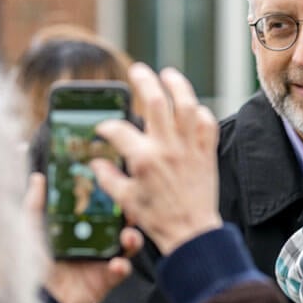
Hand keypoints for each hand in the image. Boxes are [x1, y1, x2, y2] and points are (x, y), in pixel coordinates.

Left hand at [24, 173, 142, 302]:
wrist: (30, 295)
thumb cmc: (26, 262)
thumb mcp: (29, 228)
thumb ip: (35, 204)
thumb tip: (38, 177)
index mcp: (77, 227)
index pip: (100, 208)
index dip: (110, 198)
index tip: (116, 184)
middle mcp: (92, 242)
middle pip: (118, 224)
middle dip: (128, 216)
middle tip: (130, 209)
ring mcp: (100, 261)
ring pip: (126, 246)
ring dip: (132, 239)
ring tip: (128, 237)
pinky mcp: (104, 281)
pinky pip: (121, 271)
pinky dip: (122, 266)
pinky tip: (116, 263)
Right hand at [92, 63, 221, 255]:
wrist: (192, 231)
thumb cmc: (158, 218)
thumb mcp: (126, 200)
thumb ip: (107, 178)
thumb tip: (95, 163)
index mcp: (143, 159)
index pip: (118, 129)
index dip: (105, 126)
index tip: (103, 128)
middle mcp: (167, 147)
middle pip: (156, 100)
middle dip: (144, 80)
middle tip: (137, 71)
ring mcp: (190, 148)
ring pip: (186, 104)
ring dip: (177, 85)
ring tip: (168, 74)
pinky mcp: (207, 152)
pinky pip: (208, 123)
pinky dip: (200, 112)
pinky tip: (192, 108)